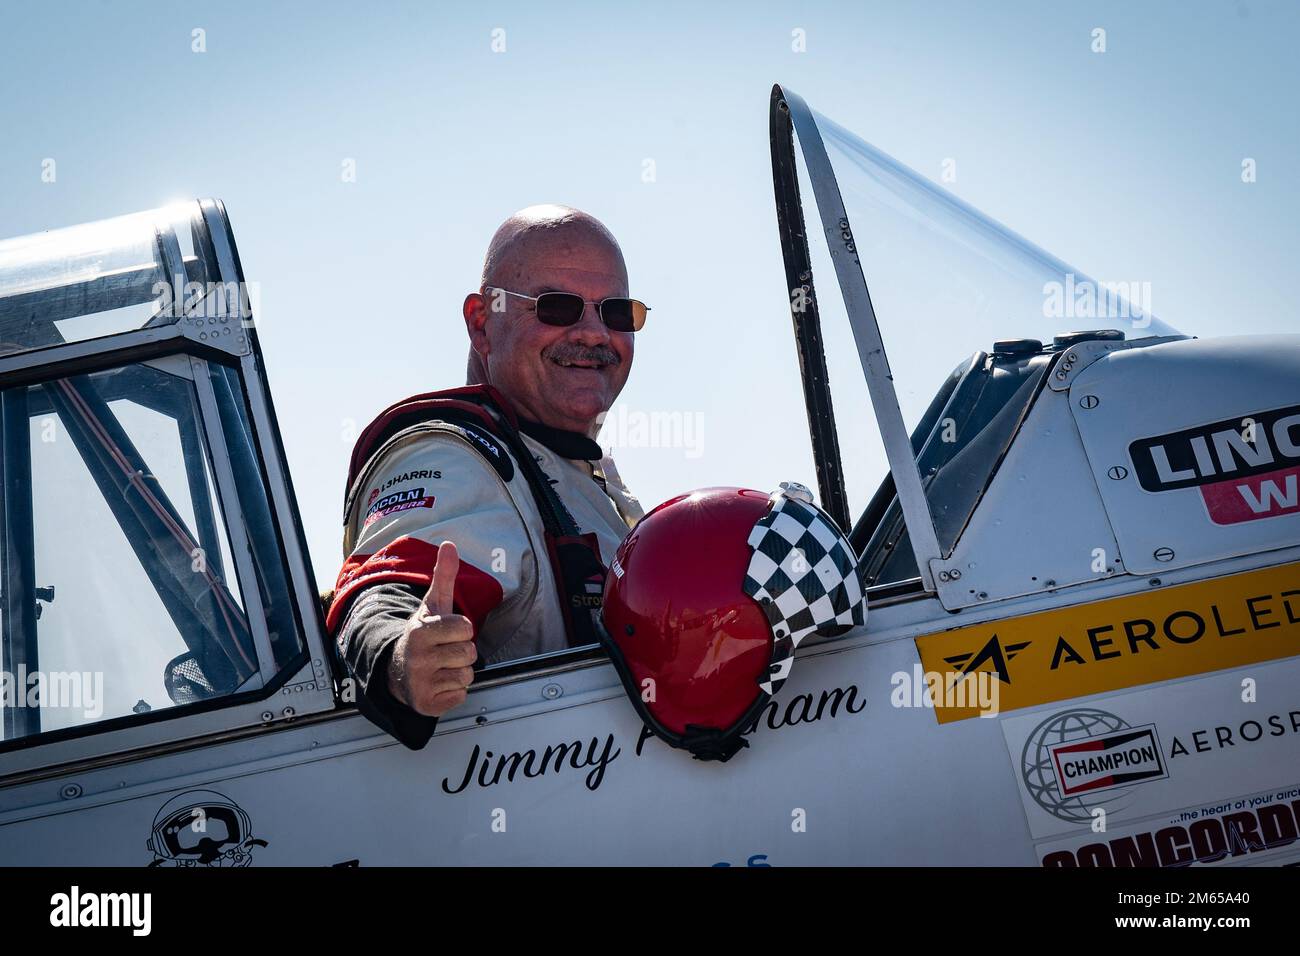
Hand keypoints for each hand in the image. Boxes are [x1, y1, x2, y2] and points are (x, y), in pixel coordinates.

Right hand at [387, 541, 476, 715]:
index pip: (466, 628)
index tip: (448, 631)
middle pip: (469, 653)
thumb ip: (444, 576)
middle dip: (462, 651)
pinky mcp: (426, 703)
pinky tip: (438, 682)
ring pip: (467, 675)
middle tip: (445, 650)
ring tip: (442, 666)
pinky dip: (453, 691)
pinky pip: (460, 695)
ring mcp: (421, 682)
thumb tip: (449, 545)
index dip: (462, 629)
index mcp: (421, 632)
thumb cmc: (422, 635)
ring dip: (459, 671)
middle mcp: (418, 658)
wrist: (396, 670)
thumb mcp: (432, 605)